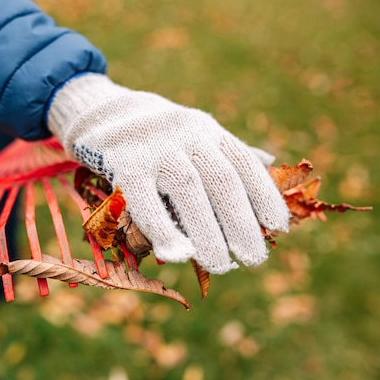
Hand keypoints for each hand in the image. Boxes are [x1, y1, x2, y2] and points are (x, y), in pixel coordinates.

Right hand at [48, 74, 288, 273]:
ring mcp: (155, 148)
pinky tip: (178, 256)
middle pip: (221, 180)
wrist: (101, 113)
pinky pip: (146, 202)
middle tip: (253, 259)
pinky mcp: (124, 165)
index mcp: (207, 130)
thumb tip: (271, 163)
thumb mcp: (194, 133)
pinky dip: (164, 230)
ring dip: (207, 233)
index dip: (264, 196)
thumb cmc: (155, 136)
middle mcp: (186, 134)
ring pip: (189, 191)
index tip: (278, 228)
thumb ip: (227, 151)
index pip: (243, 163)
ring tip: (220, 266)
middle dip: (241, 223)